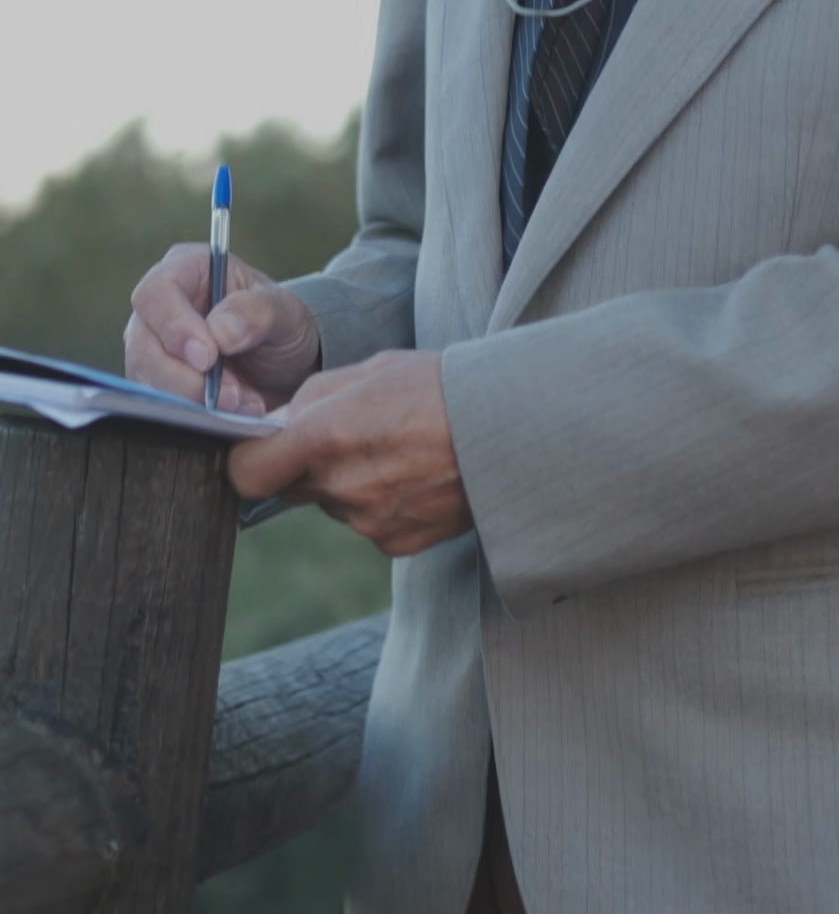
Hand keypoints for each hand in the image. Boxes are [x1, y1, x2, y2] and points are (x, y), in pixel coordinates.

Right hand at [125, 243, 321, 413]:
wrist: (285, 365)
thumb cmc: (281, 324)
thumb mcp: (284, 311)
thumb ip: (257, 312)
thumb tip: (219, 331)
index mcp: (187, 269)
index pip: (156, 294)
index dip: (175, 327)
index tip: (207, 357)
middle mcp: (160, 307)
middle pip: (144, 343)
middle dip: (185, 377)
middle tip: (230, 394)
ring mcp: (153, 345)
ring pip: (147, 378)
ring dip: (193, 398)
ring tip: (242, 403)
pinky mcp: (157, 381)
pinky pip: (160, 402)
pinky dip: (196, 412)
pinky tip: (234, 412)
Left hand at [227, 351, 471, 555]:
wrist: (515, 431)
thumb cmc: (444, 387)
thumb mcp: (374, 369)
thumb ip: (315, 396)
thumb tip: (278, 422)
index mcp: (328, 436)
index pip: (247, 472)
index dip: (250, 459)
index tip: (266, 446)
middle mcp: (342, 488)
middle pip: (292, 487)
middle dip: (307, 463)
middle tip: (353, 433)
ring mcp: (370, 523)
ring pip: (334, 504)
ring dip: (350, 481)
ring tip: (400, 449)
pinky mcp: (397, 544)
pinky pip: (369, 525)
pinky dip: (382, 504)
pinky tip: (418, 475)